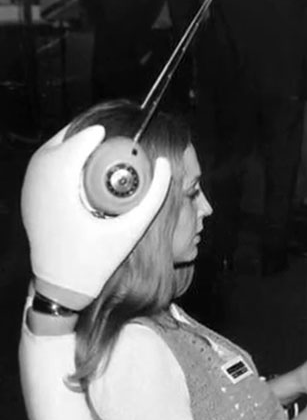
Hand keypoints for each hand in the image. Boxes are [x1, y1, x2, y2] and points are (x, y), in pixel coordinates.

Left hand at [21, 124, 171, 309]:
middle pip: (60, 141)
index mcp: (58, 186)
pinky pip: (44, 166)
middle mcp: (37, 182)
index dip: (95, 133)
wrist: (61, 285)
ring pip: (49, 151)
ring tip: (97, 154)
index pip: (75, 144)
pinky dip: (62, 160)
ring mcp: (29, 188)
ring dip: (72, 147)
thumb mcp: (130, 231)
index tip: (114, 135)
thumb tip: (166, 165)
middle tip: (108, 142)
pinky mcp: (27, 195)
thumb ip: (153, 197)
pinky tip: (81, 170)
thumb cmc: (94, 262)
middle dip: (84, 136)